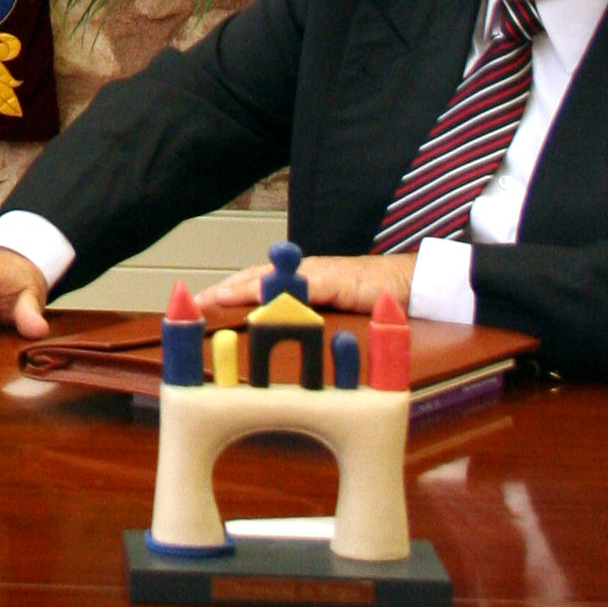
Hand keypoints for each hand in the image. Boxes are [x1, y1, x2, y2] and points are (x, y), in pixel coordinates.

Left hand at [198, 253, 415, 313]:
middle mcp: (303, 274)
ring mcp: (317, 274)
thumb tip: (278, 332)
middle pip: (254, 278)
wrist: (410, 284)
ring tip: (216, 298)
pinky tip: (260, 295)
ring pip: (272, 278)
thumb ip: (306, 317)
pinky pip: (301, 284)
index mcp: (299, 283)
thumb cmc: (371, 299)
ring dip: (242, 287)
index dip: (229, 292)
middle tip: (197, 301)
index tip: (201, 302)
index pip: (256, 284)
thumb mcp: (332, 312)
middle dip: (225, 289)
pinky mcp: (336, 280)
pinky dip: (279, 289)